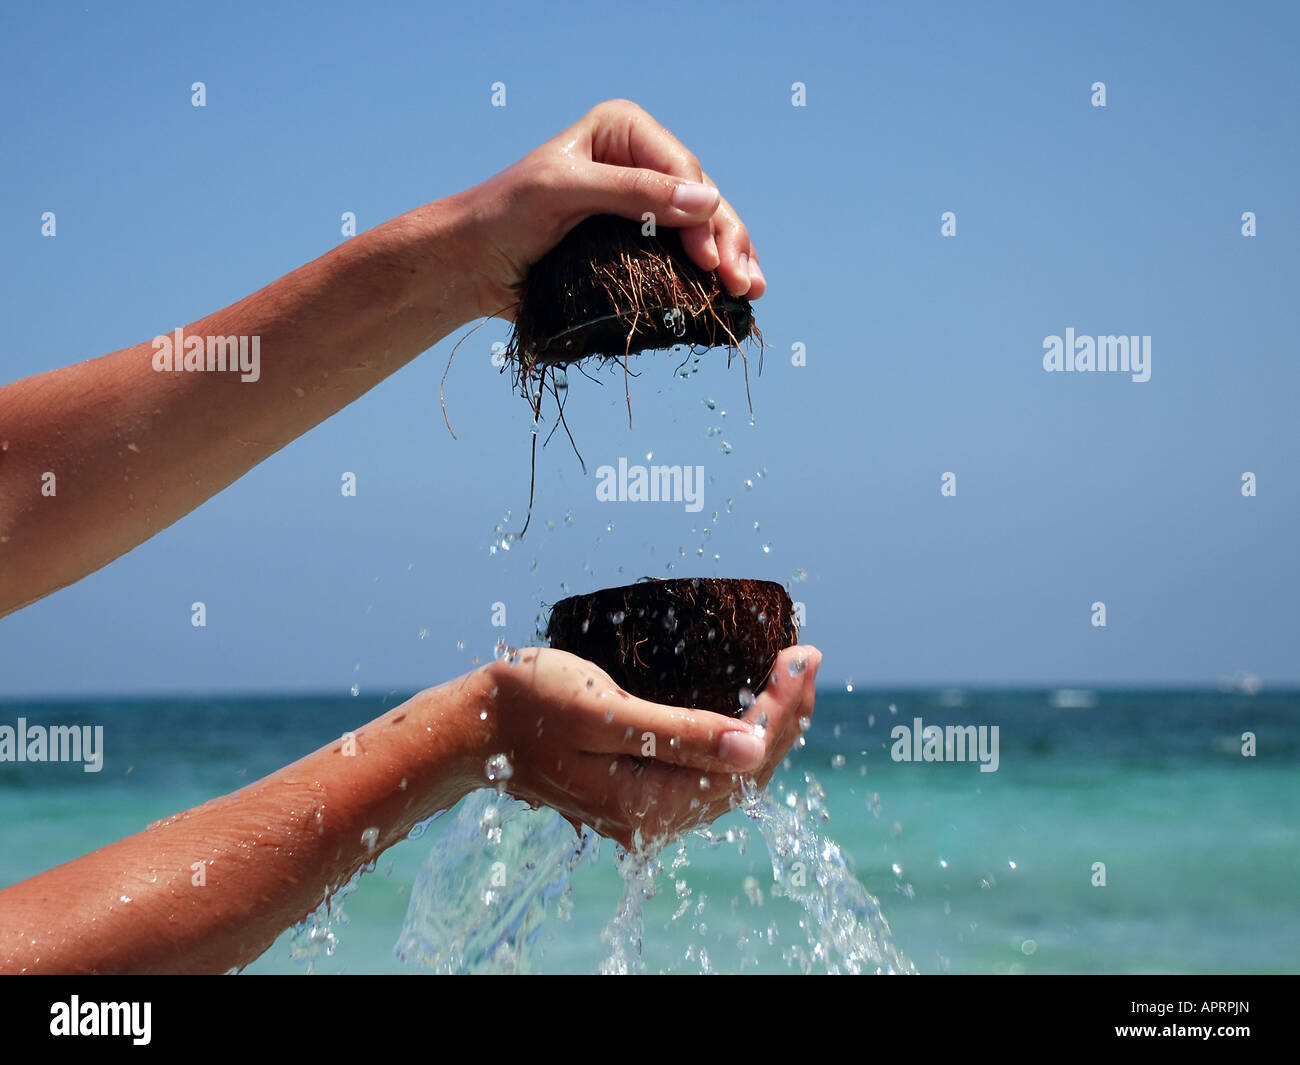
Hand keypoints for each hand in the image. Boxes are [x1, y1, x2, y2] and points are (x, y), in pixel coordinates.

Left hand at [448, 99, 765, 321]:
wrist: (474, 264)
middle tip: (743, 282)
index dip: (702, 214)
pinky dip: (710, 274)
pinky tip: (732, 292)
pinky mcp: (639, 244)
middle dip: (726, 241)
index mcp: (624, 132)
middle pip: (702, 200)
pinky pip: (685, 255)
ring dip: (730, 259)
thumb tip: (706, 202)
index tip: (709, 257)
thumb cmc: (504, 215)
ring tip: (749, 289)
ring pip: (704, 228)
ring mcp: (643, 206)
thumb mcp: (564, 192)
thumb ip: (632, 193)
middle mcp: (641, 162)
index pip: (681, 169)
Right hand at [472, 644, 820, 849]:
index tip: (800, 657)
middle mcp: (653, 818)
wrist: (472, 727)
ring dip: (766, 726)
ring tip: (792, 677)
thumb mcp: (604, 713)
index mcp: (649, 806)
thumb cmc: (528, 707)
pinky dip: (735, 737)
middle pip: (745, 774)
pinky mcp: (637, 789)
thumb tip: (753, 748)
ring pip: (729, 774)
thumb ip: (679, 734)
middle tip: (806, 657)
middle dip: (784, 715)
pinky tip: (749, 706)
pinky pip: (705, 770)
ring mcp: (645, 807)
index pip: (744, 764)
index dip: (782, 711)